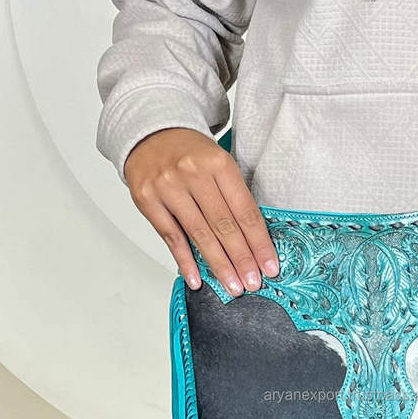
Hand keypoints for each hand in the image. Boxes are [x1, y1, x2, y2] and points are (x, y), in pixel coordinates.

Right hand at [123, 127, 278, 294]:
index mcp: (218, 163)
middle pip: (224, 225)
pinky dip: (185, 261)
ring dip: (218, 265)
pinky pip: (171, 237)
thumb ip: (234, 196)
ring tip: (233, 285)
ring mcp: (168, 187)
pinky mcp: (147, 200)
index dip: (259, 242)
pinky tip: (197, 279)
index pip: (245, 211)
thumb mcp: (219, 163)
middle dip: (242, 259)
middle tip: (253, 282)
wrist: (150, 133)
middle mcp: (193, 174)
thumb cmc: (191, 154)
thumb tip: (254, 242)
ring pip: (199, 234)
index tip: (270, 266)